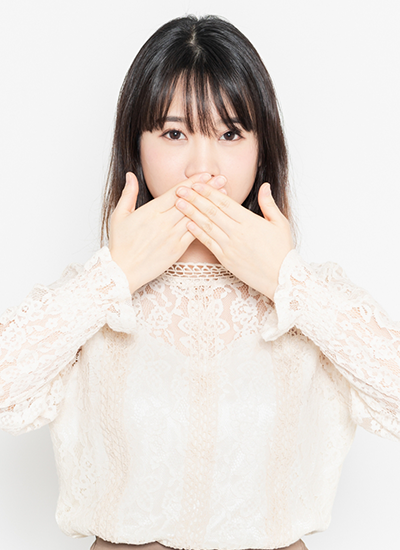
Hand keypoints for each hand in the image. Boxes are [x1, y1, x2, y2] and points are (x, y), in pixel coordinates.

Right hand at [109, 172, 225, 293]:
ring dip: (210, 205)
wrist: (123, 270)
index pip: (176, 192)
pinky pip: (194, 234)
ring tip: (224, 195)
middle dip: (207, 190)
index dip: (193, 182)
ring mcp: (172, 236)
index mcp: (151, 211)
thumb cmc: (120, 244)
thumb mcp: (120, 216)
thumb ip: (128, 194)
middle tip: (222, 179)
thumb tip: (130, 176)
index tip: (206, 174)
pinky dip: (205, 224)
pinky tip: (215, 218)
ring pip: (195, 217)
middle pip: (190, 202)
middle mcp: (163, 222)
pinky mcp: (177, 249)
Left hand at [174, 179, 293, 299]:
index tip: (197, 184)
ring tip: (178, 204)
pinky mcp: (226, 259)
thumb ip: (269, 204)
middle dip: (194, 199)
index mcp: (250, 222)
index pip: (225, 203)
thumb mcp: (280, 224)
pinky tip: (187, 224)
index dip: (209, 192)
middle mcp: (237, 233)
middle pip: (212, 212)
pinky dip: (197, 233)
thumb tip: (264, 186)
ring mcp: (230, 247)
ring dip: (191, 213)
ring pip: (207, 226)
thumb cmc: (282, 251)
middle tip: (180, 189)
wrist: (282, 278)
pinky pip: (208, 243)